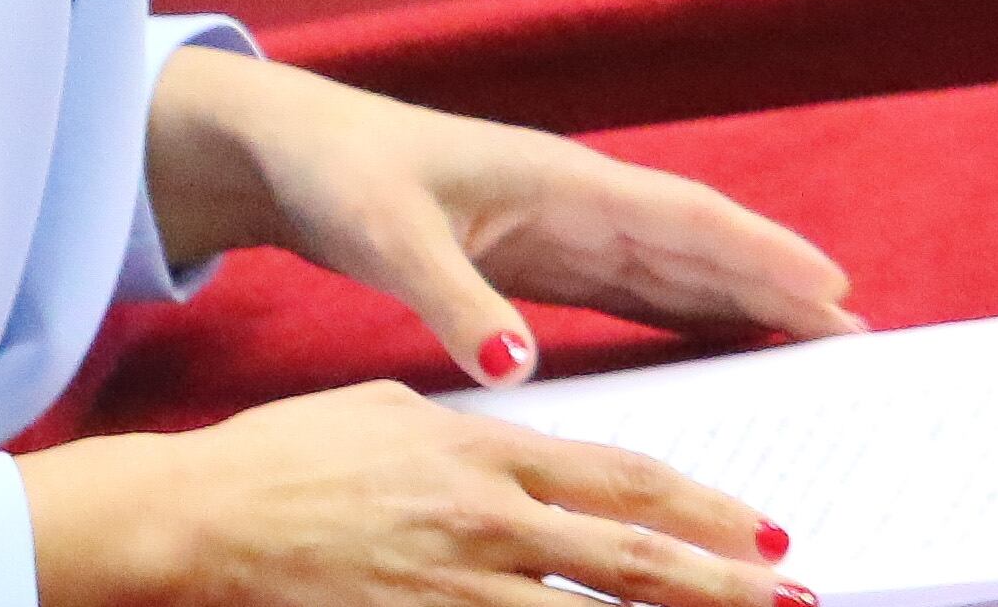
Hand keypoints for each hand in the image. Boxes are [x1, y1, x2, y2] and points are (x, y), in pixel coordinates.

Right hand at [13, 377, 807, 605]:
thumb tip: (521, 436)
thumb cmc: (290, 455)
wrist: (204, 514)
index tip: (765, 530)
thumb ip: (469, 427)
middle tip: (794, 598)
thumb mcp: (393, 409)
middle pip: (629, 560)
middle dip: (722, 585)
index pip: (622, 481)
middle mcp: (486, 520)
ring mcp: (455, 586)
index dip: (702, 508)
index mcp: (485, 450)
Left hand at [146, 47, 863, 388]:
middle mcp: (574, 200)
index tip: (833, 287)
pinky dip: (684, 313)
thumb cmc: (340, 178)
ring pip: (672, 269)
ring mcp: (559, 228)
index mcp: (558, 182)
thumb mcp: (388, 240)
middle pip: (698, 246)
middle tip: (856, 338)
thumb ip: (455, 303)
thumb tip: (517, 369)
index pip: (684, 219)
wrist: (287, 154)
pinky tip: (721, 342)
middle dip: (777, 285)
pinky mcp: (534, 258)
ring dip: (742, 301)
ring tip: (815, 343)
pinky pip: (630, 290)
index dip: (761, 254)